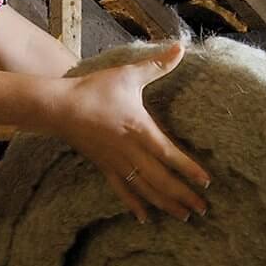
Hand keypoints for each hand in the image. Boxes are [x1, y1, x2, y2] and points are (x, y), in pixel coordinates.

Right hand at [52, 41, 211, 223]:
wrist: (58, 107)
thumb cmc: (94, 89)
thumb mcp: (128, 74)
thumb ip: (157, 64)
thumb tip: (181, 47)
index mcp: (140, 130)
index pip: (169, 154)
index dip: (189, 170)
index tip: (207, 183)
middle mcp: (130, 151)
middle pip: (161, 180)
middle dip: (183, 196)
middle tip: (203, 210)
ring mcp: (116, 162)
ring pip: (144, 190)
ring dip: (165, 204)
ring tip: (184, 217)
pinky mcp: (104, 167)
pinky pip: (122, 191)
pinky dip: (135, 205)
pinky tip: (144, 218)